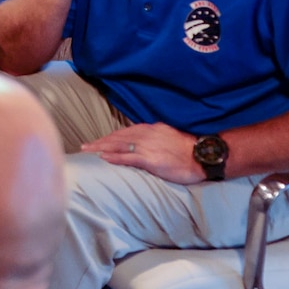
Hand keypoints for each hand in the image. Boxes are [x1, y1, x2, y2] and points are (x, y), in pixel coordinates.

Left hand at [82, 123, 201, 183]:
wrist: (203, 156)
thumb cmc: (189, 150)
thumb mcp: (169, 137)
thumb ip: (154, 138)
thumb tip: (142, 143)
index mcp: (152, 129)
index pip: (125, 132)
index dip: (110, 136)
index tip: (99, 140)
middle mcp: (147, 134)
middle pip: (118, 137)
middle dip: (101, 141)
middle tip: (85, 146)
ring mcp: (148, 146)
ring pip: (119, 145)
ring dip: (101, 148)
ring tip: (88, 151)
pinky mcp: (150, 159)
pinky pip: (128, 157)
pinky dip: (114, 157)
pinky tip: (103, 158)